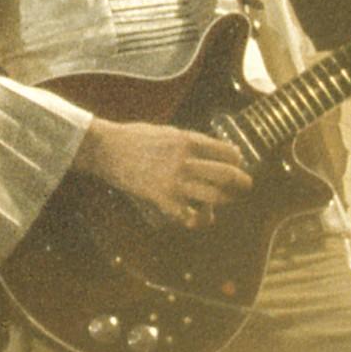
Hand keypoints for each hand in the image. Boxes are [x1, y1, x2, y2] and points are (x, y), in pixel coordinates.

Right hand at [78, 117, 253, 228]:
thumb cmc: (134, 138)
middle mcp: (186, 161)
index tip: (237, 164)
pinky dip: (198, 219)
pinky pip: (189, 216)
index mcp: (188, 141)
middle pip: (227, 176)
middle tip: (245, 185)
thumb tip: (216, 149)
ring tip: (224, 200)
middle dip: (241, 182)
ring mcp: (174, 182)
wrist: (106, 149)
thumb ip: (192, 141)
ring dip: (224, 200)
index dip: (237, 160)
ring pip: (214, 196)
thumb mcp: (168, 132)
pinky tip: (200, 217)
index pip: (227, 153)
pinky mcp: (162, 198)